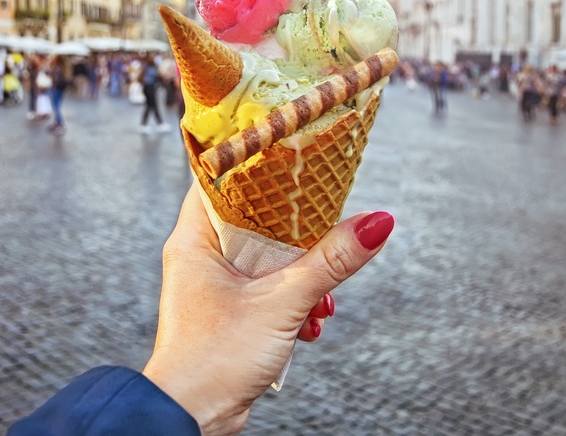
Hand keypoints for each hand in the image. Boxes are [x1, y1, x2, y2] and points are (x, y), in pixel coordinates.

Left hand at [143, 182, 393, 435]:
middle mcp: (200, 257)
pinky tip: (311, 319)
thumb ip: (330, 261)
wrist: (192, 419)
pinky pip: (269, 288)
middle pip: (254, 217)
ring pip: (267, 257)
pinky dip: (293, 299)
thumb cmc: (211, 361)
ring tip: (321, 293)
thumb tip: (373, 224)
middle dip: (295, 231)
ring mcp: (215, 285)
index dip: (258, 165)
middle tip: (325, 225)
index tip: (293, 155)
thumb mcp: (282, 303)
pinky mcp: (231, 312)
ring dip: (301, 274)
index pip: (222, 179)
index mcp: (194, 240)